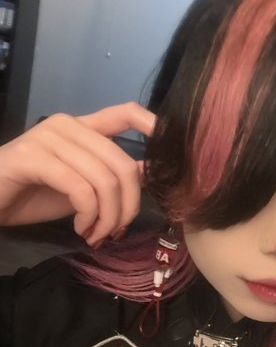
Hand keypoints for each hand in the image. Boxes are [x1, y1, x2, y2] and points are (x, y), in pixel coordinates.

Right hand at [0, 102, 154, 245]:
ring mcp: (49, 137)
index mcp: (84, 127)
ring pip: (105, 180)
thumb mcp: (83, 185)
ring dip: (107, 218)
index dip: (154, 126)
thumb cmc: (33, 193)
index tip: (171, 152)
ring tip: (96, 235)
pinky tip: (80, 228)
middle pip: (124, 164)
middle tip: (116, 232)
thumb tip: (152, 173)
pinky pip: (80, 188)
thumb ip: (112, 175)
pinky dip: (88, 216)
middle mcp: (69, 125)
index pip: (126, 112)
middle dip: (128, 207)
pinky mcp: (33, 157)